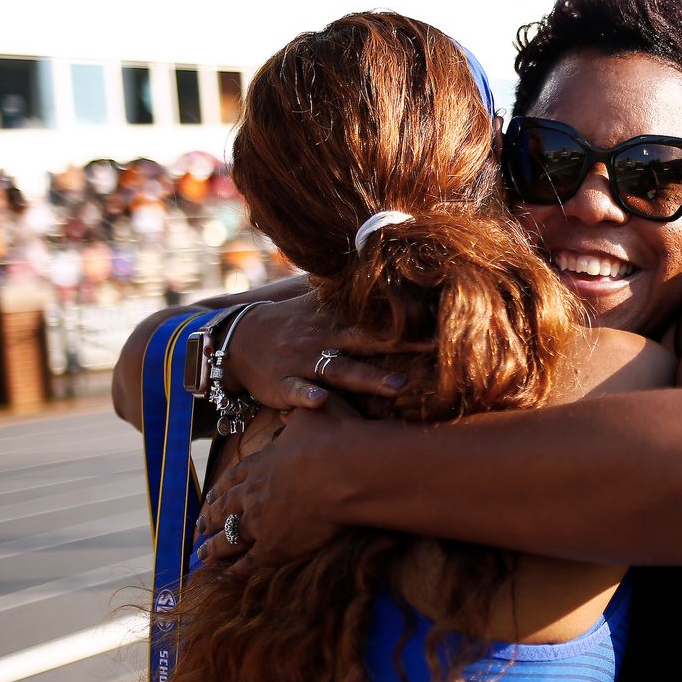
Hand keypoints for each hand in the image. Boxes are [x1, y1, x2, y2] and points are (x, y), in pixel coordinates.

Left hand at [195, 397, 363, 573]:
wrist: (345, 471)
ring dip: (213, 547)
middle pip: (224, 509)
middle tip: (199, 526)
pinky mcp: (272, 547)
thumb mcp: (312, 415)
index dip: (222, 489)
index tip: (211, 496)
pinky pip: (248, 563)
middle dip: (210, 518)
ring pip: (228, 538)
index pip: (234, 478)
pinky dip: (234, 572)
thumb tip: (293, 408)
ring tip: (201, 554)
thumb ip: (298, 415)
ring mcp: (258, 522)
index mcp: (261, 464)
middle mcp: (252, 494)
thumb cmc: (334, 440)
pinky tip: (225, 577)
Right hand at [220, 293, 426, 410]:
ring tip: (396, 386)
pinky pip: (296, 390)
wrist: (238, 340)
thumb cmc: (291, 326)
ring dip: (367, 379)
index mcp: (335, 321)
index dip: (408, 322)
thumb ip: (353, 301)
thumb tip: (391, 279)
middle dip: (401, 345)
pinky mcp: (282, 384)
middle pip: (366, 341)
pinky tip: (321, 402)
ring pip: (338, 370)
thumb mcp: (319, 306)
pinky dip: (307, 395)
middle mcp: (323, 338)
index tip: (442, 323)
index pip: (376, 319)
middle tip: (435, 349)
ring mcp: (302, 362)